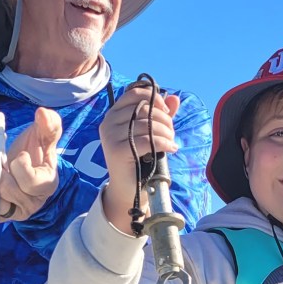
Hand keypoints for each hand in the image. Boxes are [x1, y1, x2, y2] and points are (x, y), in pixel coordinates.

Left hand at [0, 108, 61, 220]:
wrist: (17, 170)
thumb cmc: (32, 153)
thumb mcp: (42, 138)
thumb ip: (48, 125)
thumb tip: (42, 113)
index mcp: (47, 185)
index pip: (31, 180)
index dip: (21, 165)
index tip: (20, 156)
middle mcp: (32, 204)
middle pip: (8, 188)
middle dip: (1, 171)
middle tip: (2, 163)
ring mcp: (14, 212)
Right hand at [98, 85, 179, 234]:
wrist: (128, 189)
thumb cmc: (140, 159)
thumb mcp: (151, 133)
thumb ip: (161, 115)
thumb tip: (174, 98)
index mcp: (113, 114)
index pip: (134, 94)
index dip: (154, 97)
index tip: (166, 111)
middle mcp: (108, 122)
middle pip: (144, 108)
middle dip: (164, 119)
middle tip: (171, 132)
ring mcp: (111, 136)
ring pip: (147, 124)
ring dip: (166, 132)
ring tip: (171, 141)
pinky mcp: (118, 151)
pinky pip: (148, 140)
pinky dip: (164, 143)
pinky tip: (171, 148)